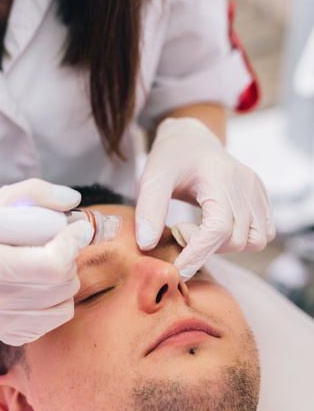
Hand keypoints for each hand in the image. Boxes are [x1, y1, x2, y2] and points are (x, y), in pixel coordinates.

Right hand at [0, 179, 92, 344]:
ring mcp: (4, 323)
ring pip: (67, 297)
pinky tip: (38, 284)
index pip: (50, 264)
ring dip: (64, 276)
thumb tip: (72, 199)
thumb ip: (33, 193)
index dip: (71, 243)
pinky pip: (61, 314)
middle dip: (67, 256)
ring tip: (40, 264)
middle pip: (63, 280)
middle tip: (51, 244)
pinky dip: (59, 296)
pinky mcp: (15, 335)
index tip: (77, 228)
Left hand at [135, 117, 274, 279]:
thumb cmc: (170, 160)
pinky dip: (241, 240)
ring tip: (199, 231)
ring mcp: (258, 191)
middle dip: (205, 248)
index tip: (177, 269)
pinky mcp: (262, 198)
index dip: (197, 254)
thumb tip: (147, 244)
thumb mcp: (151, 179)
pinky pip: (263, 234)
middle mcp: (246, 183)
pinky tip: (216, 229)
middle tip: (180, 231)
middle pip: (236, 239)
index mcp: (219, 175)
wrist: (192, 141)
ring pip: (254, 241)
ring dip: (225, 246)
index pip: (217, 229)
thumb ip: (148, 210)